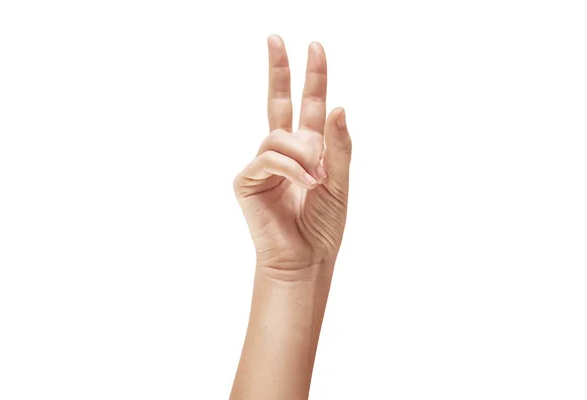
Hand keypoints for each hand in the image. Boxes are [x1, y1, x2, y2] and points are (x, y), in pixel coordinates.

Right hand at [234, 35, 351, 276]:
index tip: (313, 47)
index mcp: (307, 150)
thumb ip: (338, 145)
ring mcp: (263, 165)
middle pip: (277, 102)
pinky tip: (306, 183)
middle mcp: (283, 152)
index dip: (311, 77)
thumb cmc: (323, 224)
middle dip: (279, 71)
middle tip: (275, 38)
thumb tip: (337, 105)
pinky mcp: (247, 180)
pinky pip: (268, 158)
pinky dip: (291, 168)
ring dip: (304, 154)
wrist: (305, 258)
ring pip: (279, 136)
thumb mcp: (341, 181)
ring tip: (317, 179)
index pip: (307, 106)